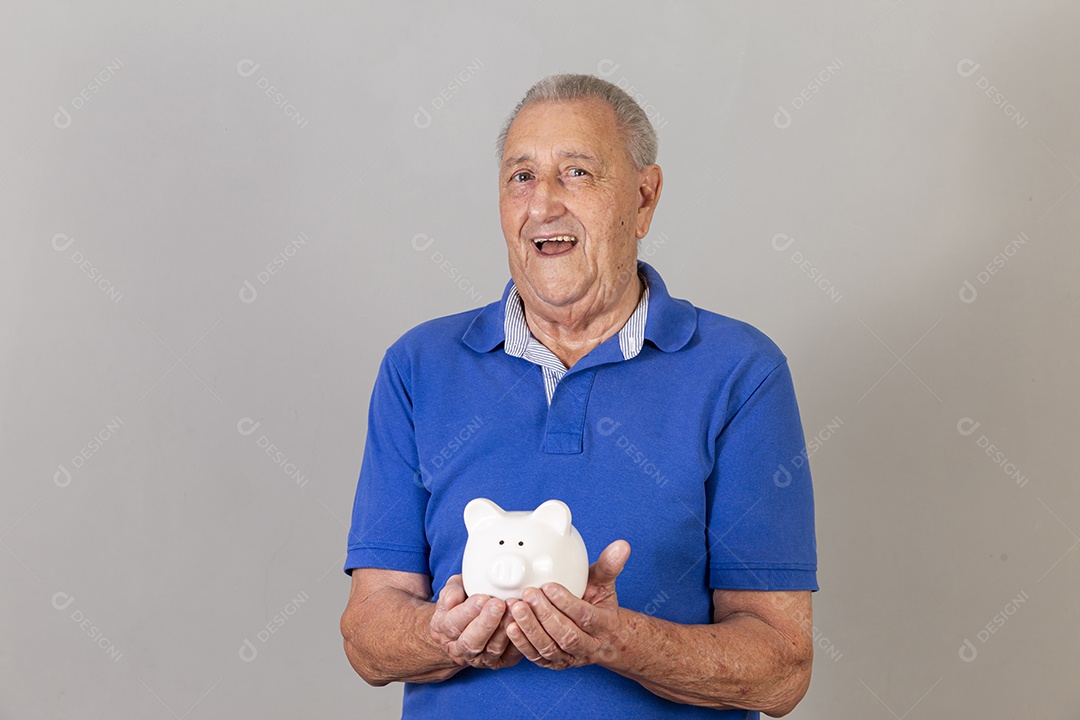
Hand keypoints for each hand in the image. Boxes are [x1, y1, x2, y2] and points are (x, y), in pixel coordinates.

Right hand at [429, 574, 522, 669]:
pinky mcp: (499, 662)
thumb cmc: (460, 605)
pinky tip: (524, 625)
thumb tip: (453, 599)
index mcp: (443, 629)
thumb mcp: (451, 592)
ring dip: (505, 630)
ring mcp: (479, 658)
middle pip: (472, 641)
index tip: (483, 597)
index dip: (469, 611)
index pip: (454, 623)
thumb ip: (451, 591)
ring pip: (493, 649)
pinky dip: (518, 642)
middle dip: (487, 623)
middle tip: (499, 604)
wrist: (465, 631)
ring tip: (515, 610)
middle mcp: (459, 648)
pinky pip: (510, 656)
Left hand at [506, 540, 630, 669]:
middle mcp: (589, 645)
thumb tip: (621, 545)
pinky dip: (523, 644)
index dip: (566, 603)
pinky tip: (511, 627)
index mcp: (604, 625)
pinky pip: (537, 658)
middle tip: (528, 594)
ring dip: (531, 629)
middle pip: (566, 635)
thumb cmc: (600, 605)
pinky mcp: (554, 663)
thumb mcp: (605, 585)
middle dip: (545, 615)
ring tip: (516, 608)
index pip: (585, 616)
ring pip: (550, 648)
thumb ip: (609, 565)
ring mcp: (571, 657)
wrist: (605, 639)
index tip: (549, 586)